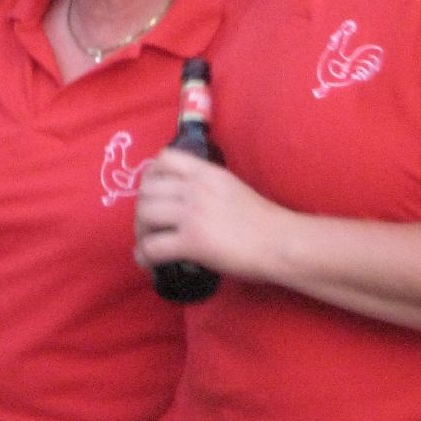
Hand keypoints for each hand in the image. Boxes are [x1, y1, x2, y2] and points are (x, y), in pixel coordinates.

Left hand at [134, 148, 286, 279]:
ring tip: (148, 241)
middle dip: (141, 207)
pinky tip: (147, 261)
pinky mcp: (192, 242)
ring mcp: (192, 214)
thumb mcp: (232, 188)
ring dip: (140, 230)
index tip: (154, 191)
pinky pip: (152, 247)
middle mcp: (195, 188)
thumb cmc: (263, 219)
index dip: (151, 175)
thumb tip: (185, 201)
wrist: (280, 242)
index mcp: (207, 172)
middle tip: (148, 224)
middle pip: (147, 189)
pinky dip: (143, 255)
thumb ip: (207, 188)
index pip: (165, 158)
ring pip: (145, 215)